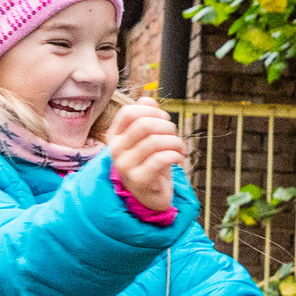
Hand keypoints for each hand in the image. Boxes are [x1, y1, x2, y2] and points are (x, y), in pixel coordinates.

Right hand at [109, 97, 186, 211]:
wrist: (150, 196)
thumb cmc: (149, 162)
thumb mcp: (147, 139)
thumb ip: (146, 118)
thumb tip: (149, 100)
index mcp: (115, 136)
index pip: (128, 113)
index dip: (151, 111)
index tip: (165, 119)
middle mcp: (116, 150)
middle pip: (144, 125)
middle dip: (167, 126)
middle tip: (175, 135)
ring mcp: (126, 166)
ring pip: (154, 141)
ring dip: (175, 142)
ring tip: (180, 148)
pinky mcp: (139, 180)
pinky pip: (160, 159)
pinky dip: (175, 155)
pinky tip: (179, 158)